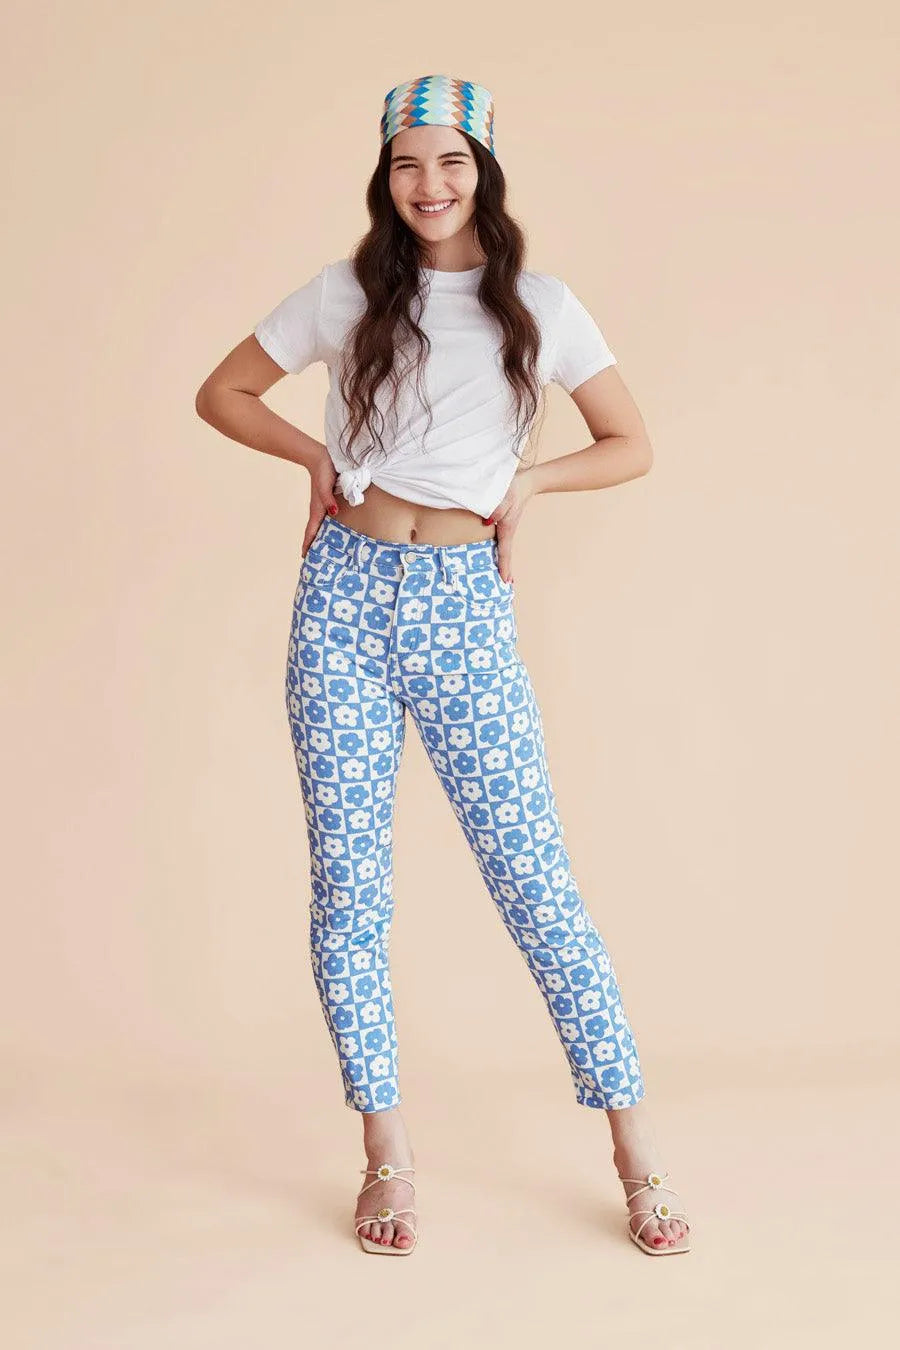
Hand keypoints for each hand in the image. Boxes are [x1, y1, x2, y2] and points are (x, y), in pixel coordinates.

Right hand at [302, 443, 339, 557]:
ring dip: (318, 539)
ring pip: (320, 527)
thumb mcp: (326, 484)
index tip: (305, 558)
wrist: (322, 458)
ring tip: (321, 552)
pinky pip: (325, 520)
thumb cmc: (324, 470)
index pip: (311, 531)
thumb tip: (332, 512)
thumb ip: (328, 498)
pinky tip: (330, 533)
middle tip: (314, 562)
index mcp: (318, 509)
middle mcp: (319, 510)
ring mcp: (323, 507)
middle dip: (313, 546)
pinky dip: (325, 529)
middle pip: (314, 532)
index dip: (308, 544)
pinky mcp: (327, 502)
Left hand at [481, 467, 536, 583]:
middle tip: (506, 586)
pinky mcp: (502, 522)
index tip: (507, 582)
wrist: (525, 481)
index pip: (505, 551)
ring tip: (503, 575)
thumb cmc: (514, 488)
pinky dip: (499, 550)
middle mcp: (506, 530)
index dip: (505, 566)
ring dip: (501, 560)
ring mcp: (504, 527)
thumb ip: (497, 509)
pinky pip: (498, 539)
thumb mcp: (506, 496)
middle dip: (504, 569)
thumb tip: (487, 521)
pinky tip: (494, 552)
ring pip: (501, 547)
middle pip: (503, 553)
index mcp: (507, 528)